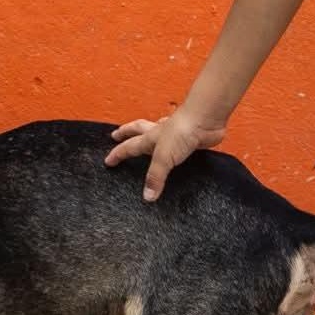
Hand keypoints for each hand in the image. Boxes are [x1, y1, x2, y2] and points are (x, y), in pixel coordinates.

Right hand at [105, 107, 226, 200]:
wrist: (205, 119)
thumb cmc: (183, 130)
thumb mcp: (163, 158)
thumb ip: (155, 177)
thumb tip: (147, 196)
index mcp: (150, 138)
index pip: (128, 147)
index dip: (117, 154)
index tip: (108, 161)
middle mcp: (160, 133)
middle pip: (137, 130)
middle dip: (125, 132)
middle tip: (116, 134)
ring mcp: (175, 133)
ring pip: (155, 130)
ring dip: (147, 131)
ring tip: (143, 134)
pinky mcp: (189, 137)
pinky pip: (178, 141)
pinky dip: (174, 141)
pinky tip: (177, 147)